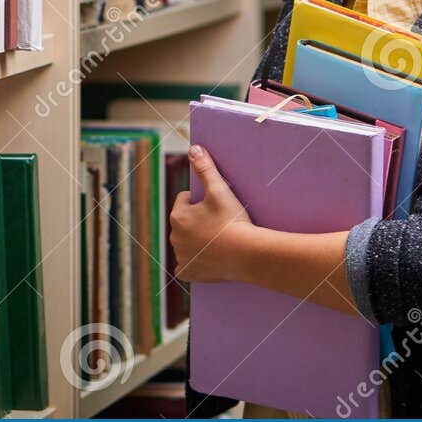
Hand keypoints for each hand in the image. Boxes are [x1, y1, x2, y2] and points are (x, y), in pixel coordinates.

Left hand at [169, 144, 254, 283]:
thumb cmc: (232, 220)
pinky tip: (202, 262)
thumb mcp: (220, 190)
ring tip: (216, 240)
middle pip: (184, 222)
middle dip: (196, 221)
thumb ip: (206, 168)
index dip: (200, 201)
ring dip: (195, 241)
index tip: (214, 205)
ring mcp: (181, 256)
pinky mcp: (189, 273)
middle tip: (218, 223)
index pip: (184, 200)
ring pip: (185, 243)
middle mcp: (174, 236)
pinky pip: (185, 268)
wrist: (247, 253)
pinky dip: (192, 265)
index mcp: (178, 215)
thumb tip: (194, 149)